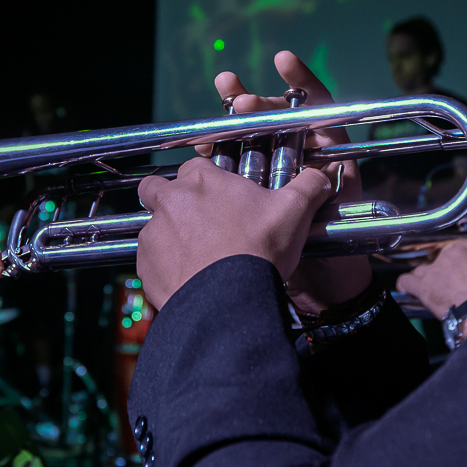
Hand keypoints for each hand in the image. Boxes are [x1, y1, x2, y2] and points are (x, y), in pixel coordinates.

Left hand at [137, 157, 332, 308]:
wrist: (229, 299)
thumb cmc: (258, 250)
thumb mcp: (294, 212)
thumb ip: (308, 186)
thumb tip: (321, 176)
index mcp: (201, 180)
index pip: (194, 166)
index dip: (206, 181)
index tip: (218, 196)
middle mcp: (170, 201)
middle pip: (156, 189)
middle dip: (170, 200)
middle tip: (195, 222)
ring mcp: (153, 233)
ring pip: (153, 226)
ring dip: (168, 236)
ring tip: (195, 256)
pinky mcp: (145, 265)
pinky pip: (149, 260)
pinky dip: (163, 266)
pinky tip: (187, 277)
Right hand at [207, 51, 371, 312]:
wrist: (319, 295)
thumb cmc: (341, 253)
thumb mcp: (337, 212)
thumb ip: (327, 183)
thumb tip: (315, 157)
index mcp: (325, 156)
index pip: (315, 107)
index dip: (301, 81)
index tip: (282, 61)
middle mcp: (297, 161)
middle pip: (272, 119)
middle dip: (250, 102)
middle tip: (232, 95)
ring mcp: (271, 180)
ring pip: (245, 142)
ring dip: (227, 126)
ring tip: (209, 120)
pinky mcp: (249, 200)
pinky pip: (229, 172)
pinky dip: (216, 159)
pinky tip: (202, 151)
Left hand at [396, 239, 466, 336]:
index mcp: (466, 247)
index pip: (454, 252)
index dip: (457, 265)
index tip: (462, 275)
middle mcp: (446, 255)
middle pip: (437, 262)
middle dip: (443, 274)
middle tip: (452, 287)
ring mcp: (432, 270)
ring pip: (421, 271)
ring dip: (426, 280)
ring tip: (434, 291)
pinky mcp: (422, 287)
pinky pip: (405, 282)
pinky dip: (406, 286)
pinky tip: (409, 290)